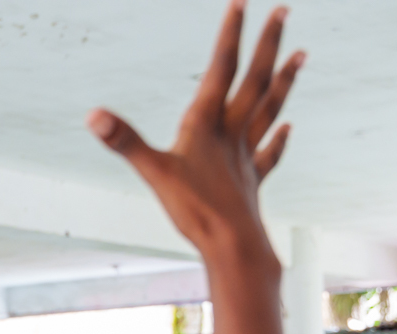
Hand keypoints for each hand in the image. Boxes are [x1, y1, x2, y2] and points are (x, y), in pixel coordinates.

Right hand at [87, 2, 304, 252]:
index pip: (221, 69)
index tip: (242, 1)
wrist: (233, 245)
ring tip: (302, 54)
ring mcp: (246, 156)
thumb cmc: (196, 210)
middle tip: (284, 10)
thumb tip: (94, 115)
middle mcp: (232, 133)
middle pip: (256, 80)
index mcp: (208, 124)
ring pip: (270, 109)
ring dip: (285, 80)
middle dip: (269, 43)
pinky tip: (289, 128)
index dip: (231, 34)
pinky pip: (268, 154)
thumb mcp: (153, 173)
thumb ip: (125, 141)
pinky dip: (279, 138)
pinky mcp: (252, 181)